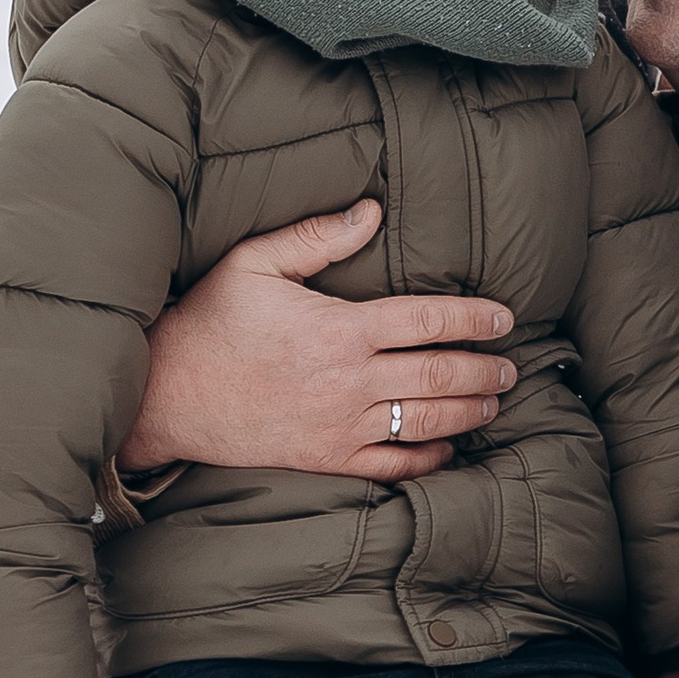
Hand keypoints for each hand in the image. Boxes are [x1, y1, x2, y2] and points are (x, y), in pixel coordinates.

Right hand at [120, 200, 516, 482]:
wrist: (168, 396)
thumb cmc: (209, 322)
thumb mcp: (254, 263)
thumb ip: (318, 237)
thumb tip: (372, 211)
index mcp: (340, 329)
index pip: (428, 321)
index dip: (474, 319)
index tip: (504, 319)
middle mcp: (349, 381)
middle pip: (440, 375)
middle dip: (484, 371)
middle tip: (510, 367)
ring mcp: (341, 426)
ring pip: (425, 421)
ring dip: (468, 412)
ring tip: (492, 402)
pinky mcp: (326, 459)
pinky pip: (392, 466)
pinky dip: (428, 459)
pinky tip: (448, 447)